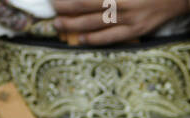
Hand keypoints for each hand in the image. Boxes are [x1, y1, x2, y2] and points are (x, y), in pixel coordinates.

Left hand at [54, 0, 189, 43]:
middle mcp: (122, 5)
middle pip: (86, 9)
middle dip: (66, 11)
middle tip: (51, 12)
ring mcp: (130, 20)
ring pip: (96, 25)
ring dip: (75, 26)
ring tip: (59, 26)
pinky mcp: (138, 30)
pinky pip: (112, 38)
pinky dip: (95, 39)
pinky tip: (81, 39)